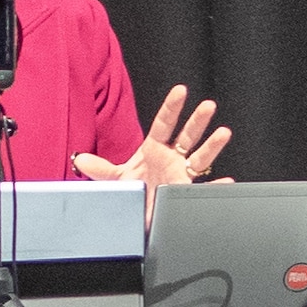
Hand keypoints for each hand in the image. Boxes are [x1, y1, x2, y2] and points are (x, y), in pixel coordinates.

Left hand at [72, 85, 231, 188]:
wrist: (141, 216)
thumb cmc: (135, 192)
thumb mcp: (116, 179)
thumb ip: (100, 168)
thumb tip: (80, 159)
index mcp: (155, 149)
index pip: (165, 123)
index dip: (172, 107)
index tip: (181, 90)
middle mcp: (172, 158)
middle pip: (187, 135)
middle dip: (198, 120)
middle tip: (208, 105)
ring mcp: (181, 174)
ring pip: (200, 157)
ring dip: (212, 145)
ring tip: (223, 133)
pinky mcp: (185, 192)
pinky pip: (204, 189)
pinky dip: (216, 186)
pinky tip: (226, 181)